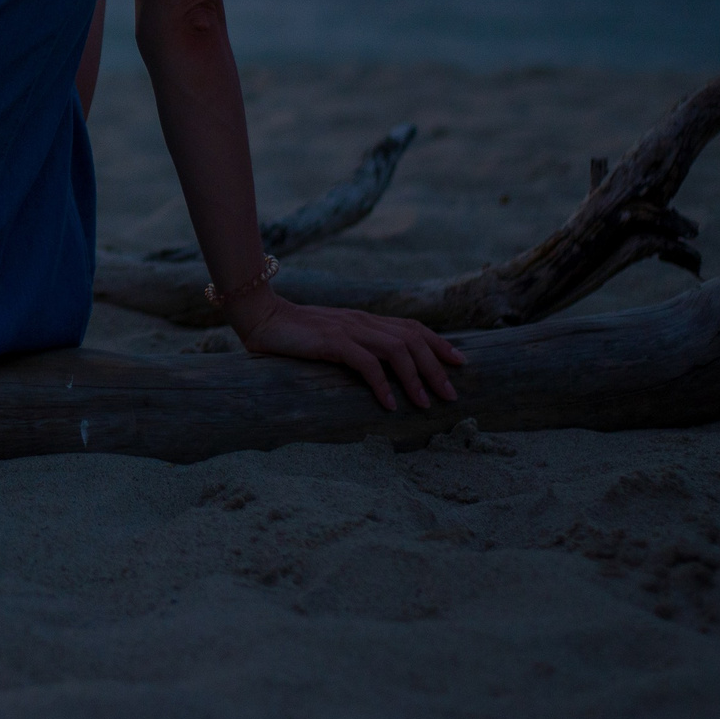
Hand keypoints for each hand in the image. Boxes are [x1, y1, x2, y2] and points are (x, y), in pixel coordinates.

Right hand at [225, 286, 466, 411]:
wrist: (259, 315)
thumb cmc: (291, 332)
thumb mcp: (330, 336)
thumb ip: (353, 345)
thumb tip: (377, 367)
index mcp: (364, 318)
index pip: (412, 327)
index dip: (439, 343)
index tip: (460, 362)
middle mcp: (362, 321)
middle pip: (412, 340)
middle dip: (436, 367)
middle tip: (451, 394)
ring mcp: (347, 329)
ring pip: (396, 350)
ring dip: (415, 378)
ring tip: (426, 403)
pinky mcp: (331, 341)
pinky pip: (365, 363)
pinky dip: (381, 383)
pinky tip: (389, 403)